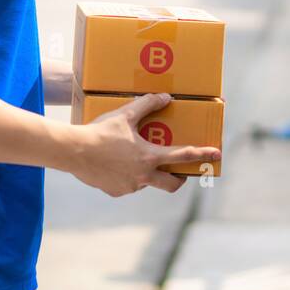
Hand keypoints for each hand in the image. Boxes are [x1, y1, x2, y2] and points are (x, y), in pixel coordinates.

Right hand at [68, 93, 220, 196]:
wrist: (72, 151)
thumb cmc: (100, 131)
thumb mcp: (125, 114)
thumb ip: (147, 105)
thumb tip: (166, 97)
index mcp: (149, 157)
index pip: (184, 156)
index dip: (203, 155)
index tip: (217, 155)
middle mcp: (143, 176)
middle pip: (172, 184)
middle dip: (180, 179)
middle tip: (180, 171)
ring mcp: (130, 187)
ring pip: (147, 182)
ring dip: (147, 173)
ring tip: (133, 157)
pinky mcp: (116, 192)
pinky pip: (128, 185)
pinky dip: (128, 176)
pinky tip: (116, 164)